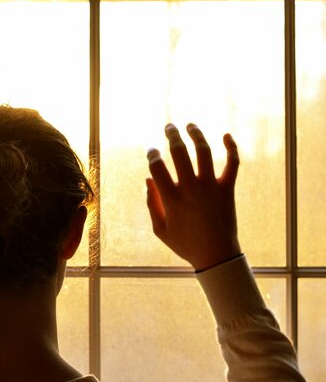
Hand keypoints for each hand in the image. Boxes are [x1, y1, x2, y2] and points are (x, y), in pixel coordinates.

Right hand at [146, 123, 240, 270]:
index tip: (151, 151)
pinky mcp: (228, 189)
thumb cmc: (185, 244)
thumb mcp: (160, 229)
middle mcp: (191, 189)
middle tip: (169, 127)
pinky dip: (231, 148)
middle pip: (179, 153)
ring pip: (204, 152)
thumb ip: (152, 203)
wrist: (217, 255)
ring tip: (190, 125)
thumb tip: (148, 179)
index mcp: (172, 199)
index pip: (157, 167)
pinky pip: (233, 163)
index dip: (152, 155)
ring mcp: (211, 187)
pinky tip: (226, 136)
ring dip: (196, 134)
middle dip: (172, 135)